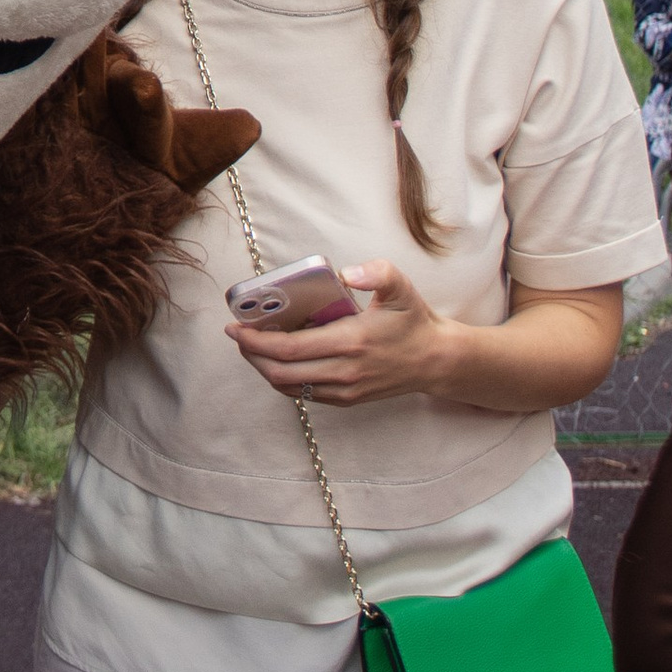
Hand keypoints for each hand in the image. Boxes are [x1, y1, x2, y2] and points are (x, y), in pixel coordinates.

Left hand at [225, 256, 449, 406]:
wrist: (436, 360)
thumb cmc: (413, 321)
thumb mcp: (400, 287)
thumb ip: (377, 273)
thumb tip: (347, 272)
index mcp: (350, 341)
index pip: (289, 348)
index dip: (255, 340)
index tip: (235, 327)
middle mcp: (344, 371)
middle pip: (280, 372)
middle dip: (251, 354)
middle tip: (238, 334)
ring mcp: (344, 390)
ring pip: (288, 387)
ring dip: (263, 368)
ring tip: (251, 346)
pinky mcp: (346, 399)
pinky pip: (303, 394)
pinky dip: (283, 379)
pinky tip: (276, 360)